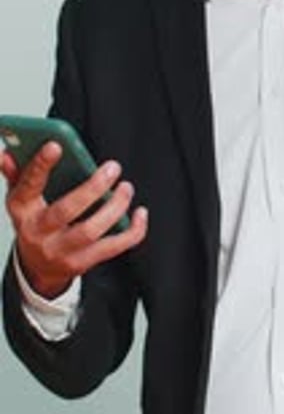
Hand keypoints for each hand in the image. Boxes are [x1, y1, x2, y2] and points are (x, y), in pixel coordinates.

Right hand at [0, 142, 147, 298]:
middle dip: (92, 188)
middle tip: (113, 167)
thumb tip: (5, 153)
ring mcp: (61, 251)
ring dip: (114, 208)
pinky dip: (131, 232)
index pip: (28, 186)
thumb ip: (17, 172)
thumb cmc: (34, 221)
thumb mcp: (20, 197)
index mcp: (22, 210)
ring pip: (90, 231)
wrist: (37, 267)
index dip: (40, 166)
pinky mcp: (82, 263)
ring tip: (126, 188)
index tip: (56, 145)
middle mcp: (39, 233)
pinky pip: (112, 248)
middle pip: (65, 211)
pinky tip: (140, 213)